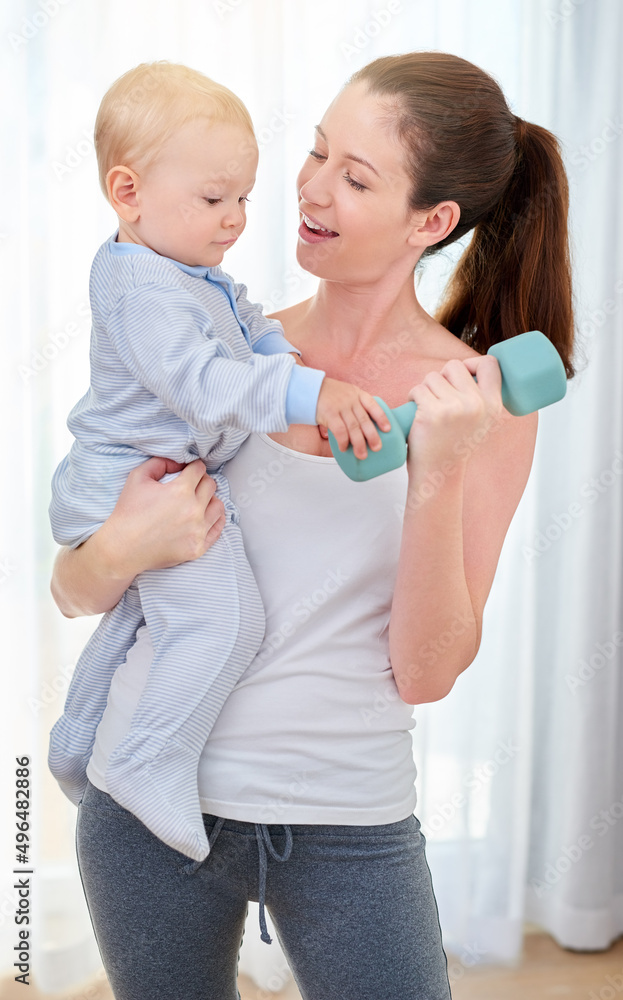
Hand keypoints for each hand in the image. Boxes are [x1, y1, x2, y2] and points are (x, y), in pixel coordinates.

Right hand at [102, 457, 226, 576]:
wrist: (122, 548)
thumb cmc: (128, 512)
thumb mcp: (138, 477)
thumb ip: (160, 462)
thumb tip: (179, 463)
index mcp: (180, 491)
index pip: (199, 470)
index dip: (193, 467)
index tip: (188, 471)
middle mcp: (193, 511)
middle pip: (210, 486)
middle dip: (201, 481)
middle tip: (191, 485)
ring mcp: (198, 531)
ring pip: (218, 506)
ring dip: (209, 500)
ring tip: (198, 501)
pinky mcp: (198, 548)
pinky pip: (217, 529)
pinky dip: (214, 519)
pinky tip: (205, 516)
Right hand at [316, 377, 391, 459]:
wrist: (309, 388)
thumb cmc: (329, 394)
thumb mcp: (346, 393)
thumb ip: (355, 406)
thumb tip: (363, 428)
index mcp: (357, 394)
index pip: (373, 405)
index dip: (381, 417)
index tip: (388, 429)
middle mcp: (350, 399)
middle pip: (364, 420)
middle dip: (372, 436)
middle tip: (377, 448)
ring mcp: (340, 406)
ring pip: (353, 427)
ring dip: (358, 443)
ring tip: (362, 455)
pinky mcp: (329, 413)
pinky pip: (339, 430)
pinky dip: (343, 441)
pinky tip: (344, 448)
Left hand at [406, 355, 504, 476]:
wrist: (439, 473)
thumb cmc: (455, 444)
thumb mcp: (479, 421)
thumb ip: (479, 397)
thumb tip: (469, 366)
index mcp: (493, 405)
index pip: (490, 364)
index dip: (473, 363)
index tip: (461, 376)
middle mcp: (477, 405)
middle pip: (454, 366)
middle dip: (442, 377)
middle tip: (439, 398)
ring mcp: (454, 408)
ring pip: (432, 376)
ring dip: (425, 389)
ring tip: (428, 408)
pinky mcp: (431, 412)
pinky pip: (418, 389)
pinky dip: (413, 397)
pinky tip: (417, 413)